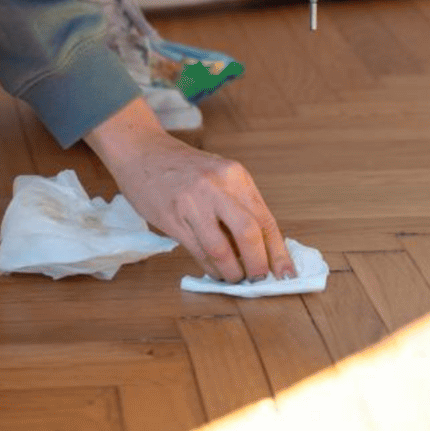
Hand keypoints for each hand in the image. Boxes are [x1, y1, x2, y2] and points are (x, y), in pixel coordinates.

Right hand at [85, 99, 296, 282]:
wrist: (141, 150)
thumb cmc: (184, 167)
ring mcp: (192, 201)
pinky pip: (198, 251)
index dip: (279, 252)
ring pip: (221, 249)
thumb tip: (262, 249)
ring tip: (234, 278)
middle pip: (248, 233)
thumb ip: (239, 206)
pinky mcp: (172, 217)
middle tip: (259, 280)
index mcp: (235, 175)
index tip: (288, 275)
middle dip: (258, 265)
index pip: (265, 219)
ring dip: (231, 272)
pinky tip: (214, 271)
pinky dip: (210, 267)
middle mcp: (216, 186)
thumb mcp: (219, 176)